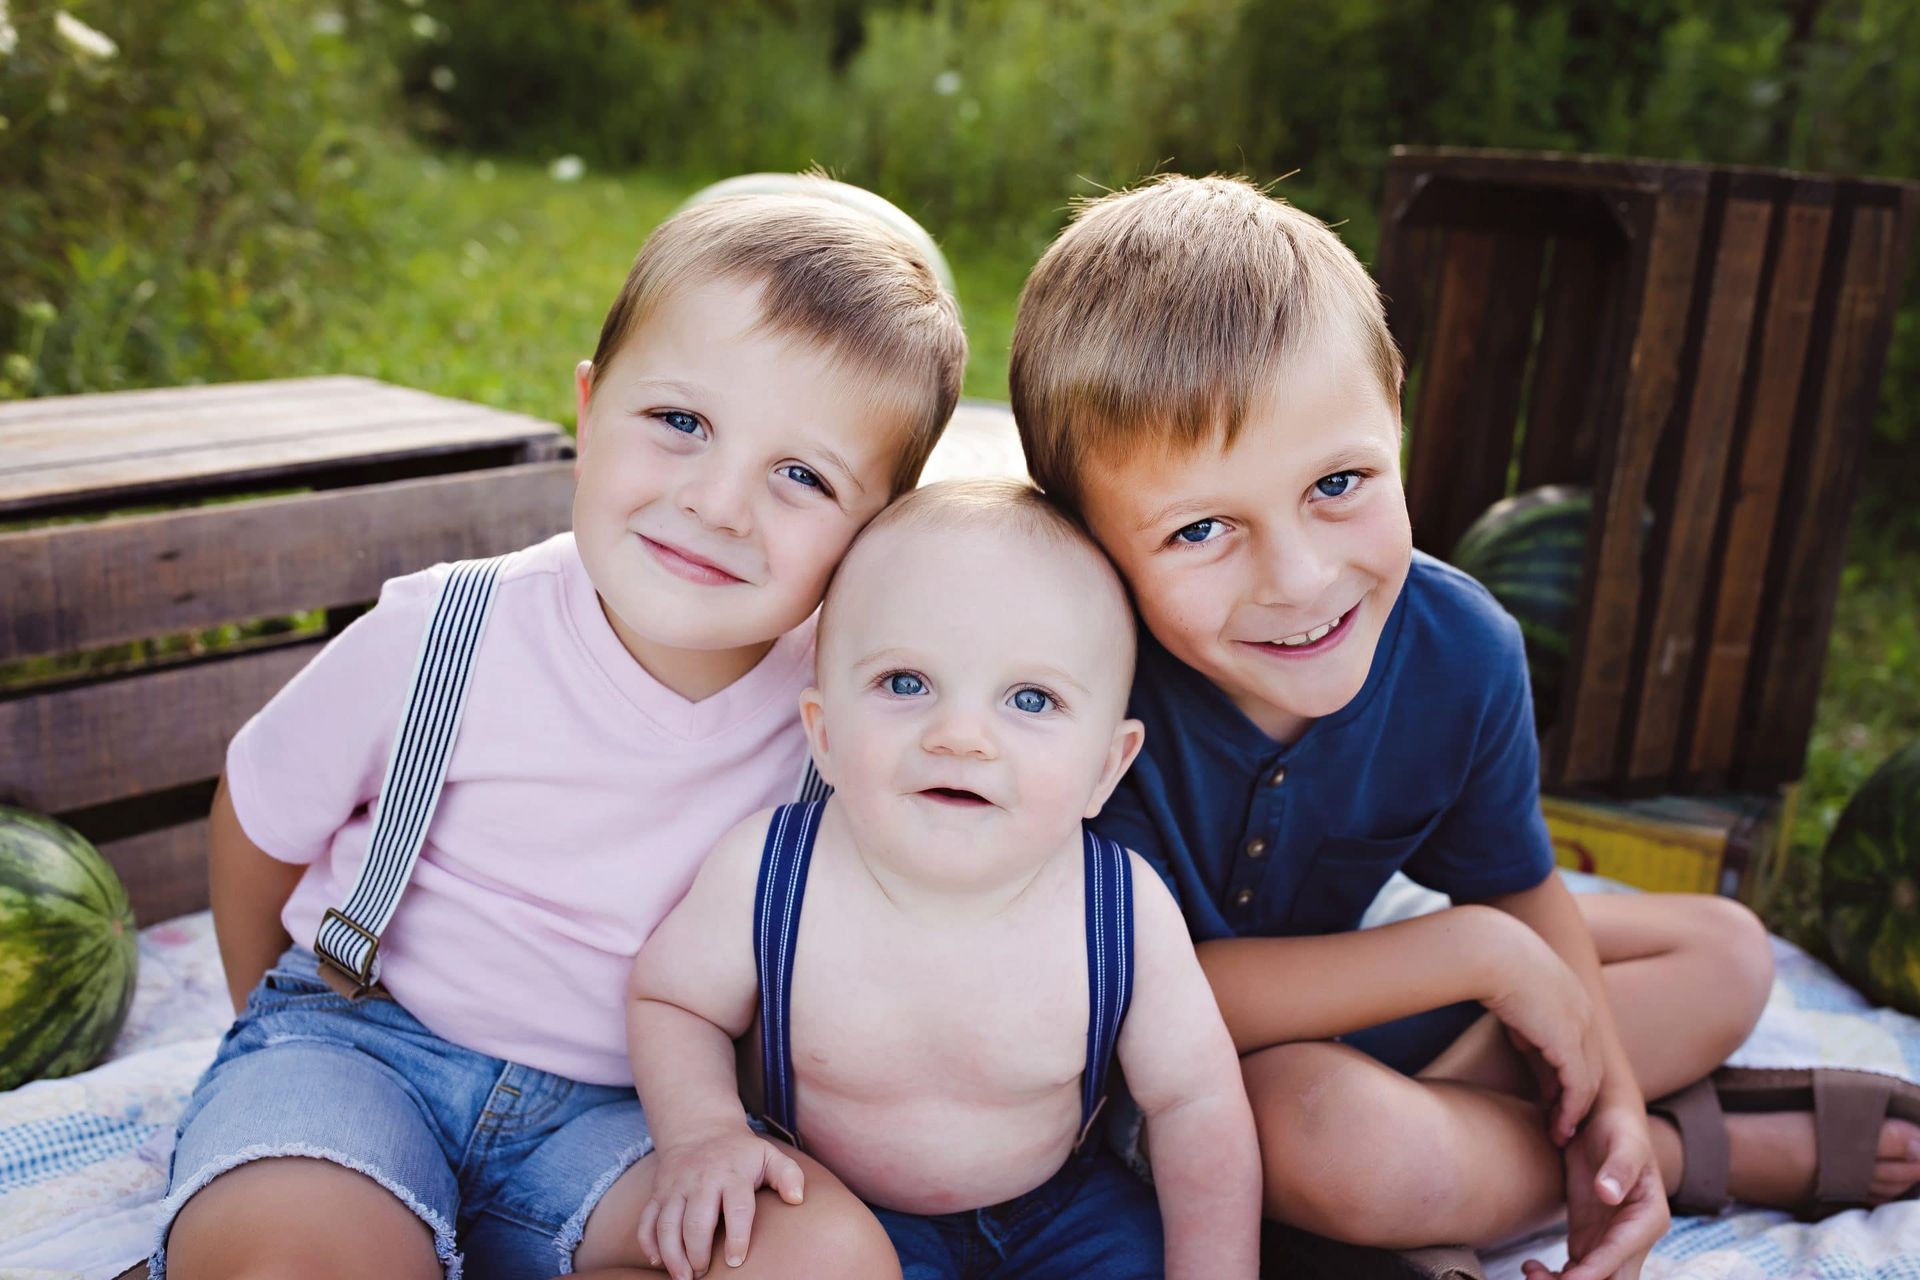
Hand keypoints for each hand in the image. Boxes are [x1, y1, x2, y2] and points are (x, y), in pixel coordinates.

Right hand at [636, 1126, 804, 1279]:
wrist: (700, 1128)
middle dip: (698, 1253)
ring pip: (667, 1225)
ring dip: (672, 1256)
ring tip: (683, 1278)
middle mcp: (701, 1181)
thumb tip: (797, 1199)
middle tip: (703, 1275)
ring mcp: (676, 1187)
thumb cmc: (740, 1152)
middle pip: (696, 1222)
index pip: (736, 1209)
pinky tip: (658, 1261)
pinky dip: (647, 1243)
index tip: (735, 1260)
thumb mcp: (769, 1155)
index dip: (737, 1238)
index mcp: (732, 1175)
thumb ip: (788, 1175)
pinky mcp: (658, 1193)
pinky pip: (646, 1221)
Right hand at [1482, 931, 1599, 1144]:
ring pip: (1589, 1081)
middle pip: (1591, 1066)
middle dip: (1578, 1096)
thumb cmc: (1490, 962)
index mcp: (1572, 995)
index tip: (1554, 1094)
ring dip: (1576, 1110)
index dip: (1569, 1072)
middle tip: (1563, 1121)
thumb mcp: (1514, 993)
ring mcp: (1580, 1028)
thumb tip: (1527, 1042)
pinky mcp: (1569, 1044)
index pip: (1580, 1044)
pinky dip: (1570, 1110)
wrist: (1491, 952)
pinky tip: (1559, 1126)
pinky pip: (1577, 1088)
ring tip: (1561, 1133)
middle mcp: (1584, 1012)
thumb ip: (1527, 1018)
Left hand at [1522, 1101, 1667, 1279]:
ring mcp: (1610, 1241)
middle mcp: (1633, 1238)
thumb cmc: (1617, 1127)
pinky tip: (1532, 1268)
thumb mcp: (1621, 1141)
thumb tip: (1610, 1193)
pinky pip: (1577, 1271)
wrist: (1604, 1118)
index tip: (1567, 1279)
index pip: (1620, 1256)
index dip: (1594, 1272)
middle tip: (1538, 1279)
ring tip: (1531, 1272)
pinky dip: (1556, 1277)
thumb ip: (1619, 1167)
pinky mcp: (1589, 1239)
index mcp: (1648, 1219)